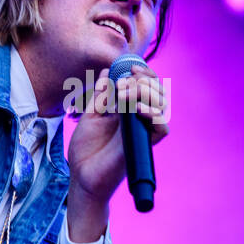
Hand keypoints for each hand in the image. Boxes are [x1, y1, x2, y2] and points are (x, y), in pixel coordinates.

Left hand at [67, 63, 168, 209]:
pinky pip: (161, 129)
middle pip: (157, 91)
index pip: (146, 86)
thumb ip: (101, 95)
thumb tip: (107, 72)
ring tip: (124, 94)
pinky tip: (137, 110)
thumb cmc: (86, 150)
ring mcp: (142, 131)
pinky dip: (154, 115)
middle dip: (143, 80)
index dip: (143, 73)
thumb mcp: (90, 116)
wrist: (82, 176)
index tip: (129, 67)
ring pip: (161, 105)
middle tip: (123, 83)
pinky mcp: (143, 145)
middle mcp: (139, 119)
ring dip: (145, 92)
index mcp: (128, 109)